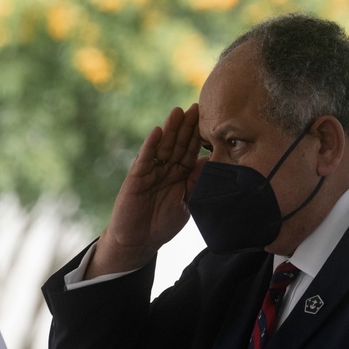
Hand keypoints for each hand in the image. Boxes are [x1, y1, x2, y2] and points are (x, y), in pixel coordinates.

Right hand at [86, 103, 204, 277]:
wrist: (139, 241)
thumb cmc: (163, 223)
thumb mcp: (187, 202)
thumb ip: (197, 182)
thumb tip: (212, 162)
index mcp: (179, 174)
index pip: (191, 151)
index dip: (198, 136)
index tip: (209, 118)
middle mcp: (165, 169)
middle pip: (177, 143)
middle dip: (186, 126)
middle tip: (195, 107)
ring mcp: (150, 171)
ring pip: (162, 147)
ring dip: (169, 129)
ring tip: (177, 112)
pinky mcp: (136, 178)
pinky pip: (145, 159)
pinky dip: (151, 146)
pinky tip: (157, 132)